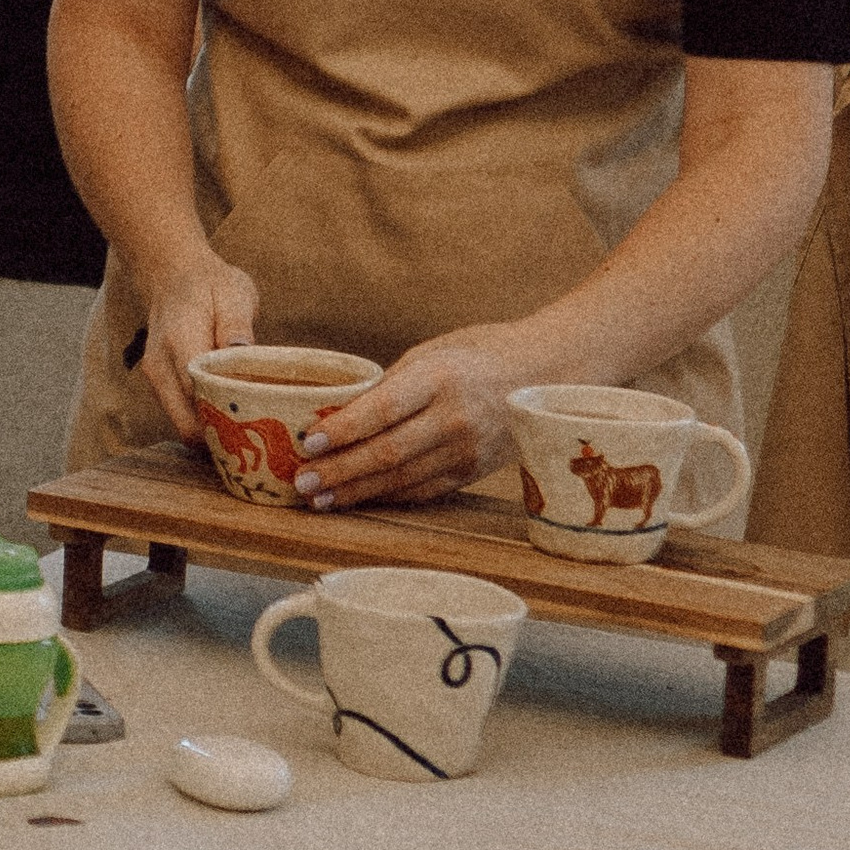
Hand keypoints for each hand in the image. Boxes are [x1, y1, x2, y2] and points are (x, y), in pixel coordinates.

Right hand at [134, 250, 259, 442]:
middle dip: (221, 437)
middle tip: (259, 439)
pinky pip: (181, 415)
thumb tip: (240, 351)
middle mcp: (160, 367)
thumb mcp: (233, 292)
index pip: (198, 395)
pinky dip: (204, 422)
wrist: (172, 273)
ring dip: (212, 431)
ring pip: (182, 424)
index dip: (227, 418)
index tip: (258, 428)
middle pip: (187, 422)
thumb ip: (236, 324)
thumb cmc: (209, 283)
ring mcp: (156, 378)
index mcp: (179, 341)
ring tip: (249, 429)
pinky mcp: (160, 385)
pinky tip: (231, 416)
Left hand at [289, 328, 534, 509]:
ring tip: (320, 498)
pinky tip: (359, 498)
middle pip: (387, 453)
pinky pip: (422, 490)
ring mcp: (467, 450)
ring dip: (357, 492)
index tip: (308, 442)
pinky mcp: (473, 472)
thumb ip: (391, 384)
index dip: (342, 430)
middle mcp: (454, 417)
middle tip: (302, 482)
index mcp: (440, 377)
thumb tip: (340, 414)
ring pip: (402, 479)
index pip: (382, 409)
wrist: (548, 371)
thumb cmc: (480, 352)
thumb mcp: (433, 351)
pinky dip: (387, 496)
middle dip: (340, 471)